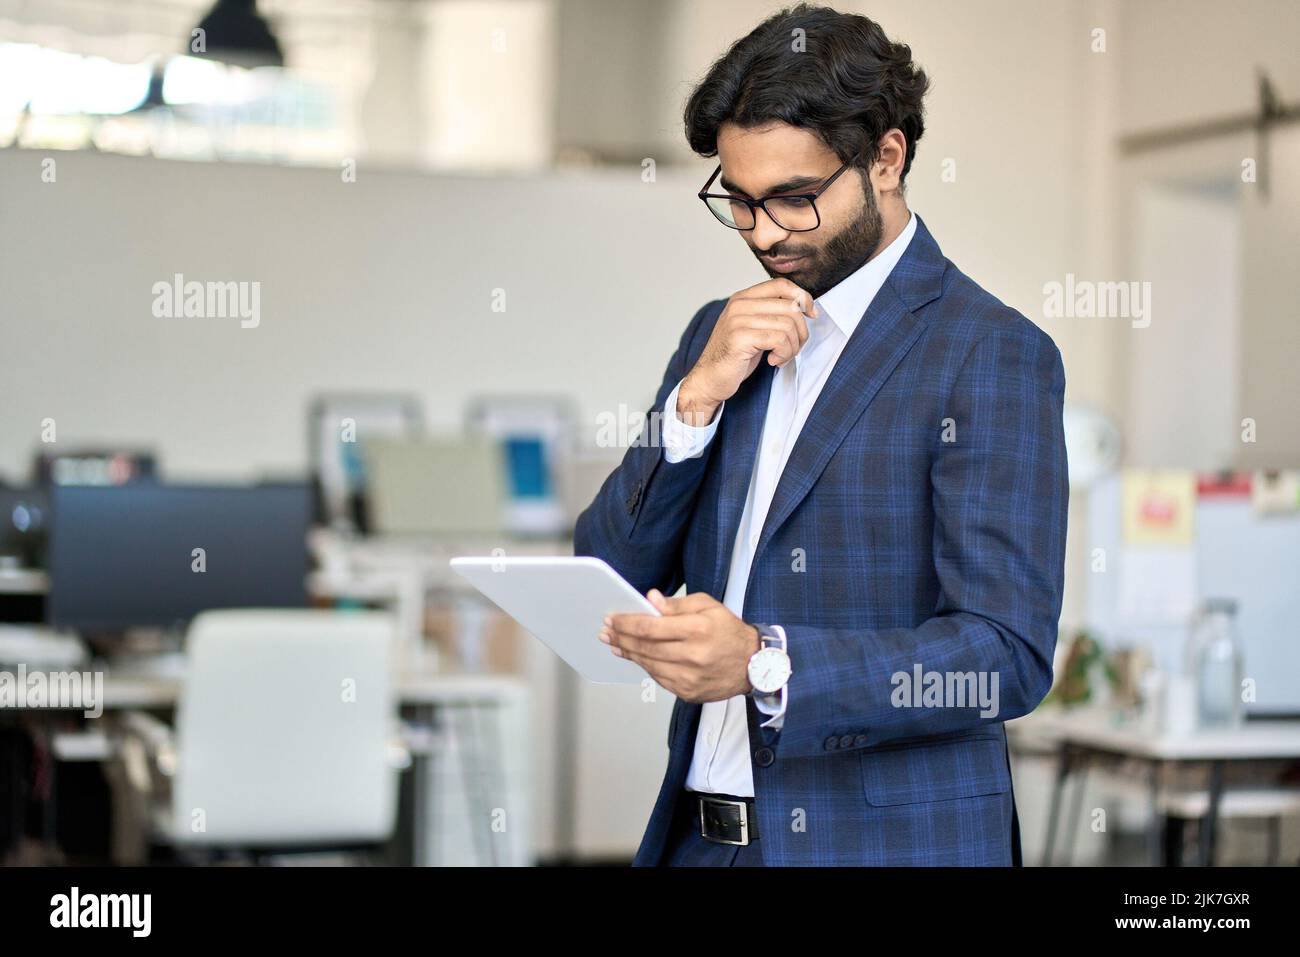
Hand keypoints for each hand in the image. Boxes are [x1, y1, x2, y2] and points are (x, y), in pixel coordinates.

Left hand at [600, 590, 759, 701]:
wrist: (753, 665)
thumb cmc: (730, 632)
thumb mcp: (708, 606)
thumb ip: (677, 604)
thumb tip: (651, 600)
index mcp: (697, 630)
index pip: (650, 626)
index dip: (626, 622)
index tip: (613, 618)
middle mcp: (693, 655)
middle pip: (645, 647)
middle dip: (622, 637)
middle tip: (607, 631)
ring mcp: (690, 678)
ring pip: (648, 664)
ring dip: (628, 653)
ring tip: (615, 643)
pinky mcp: (688, 692)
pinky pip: (658, 678)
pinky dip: (645, 666)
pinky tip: (636, 657)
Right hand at [677, 278, 814, 425]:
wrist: (709, 379)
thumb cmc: (734, 356)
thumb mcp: (753, 327)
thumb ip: (771, 314)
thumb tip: (805, 308)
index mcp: (743, 298)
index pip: (781, 285)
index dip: (803, 297)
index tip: (811, 315)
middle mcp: (739, 304)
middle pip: (790, 307)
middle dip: (801, 331)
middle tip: (793, 348)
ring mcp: (738, 320)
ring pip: (788, 325)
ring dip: (792, 347)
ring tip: (782, 357)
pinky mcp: (740, 337)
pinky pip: (779, 340)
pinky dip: (784, 354)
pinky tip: (773, 361)